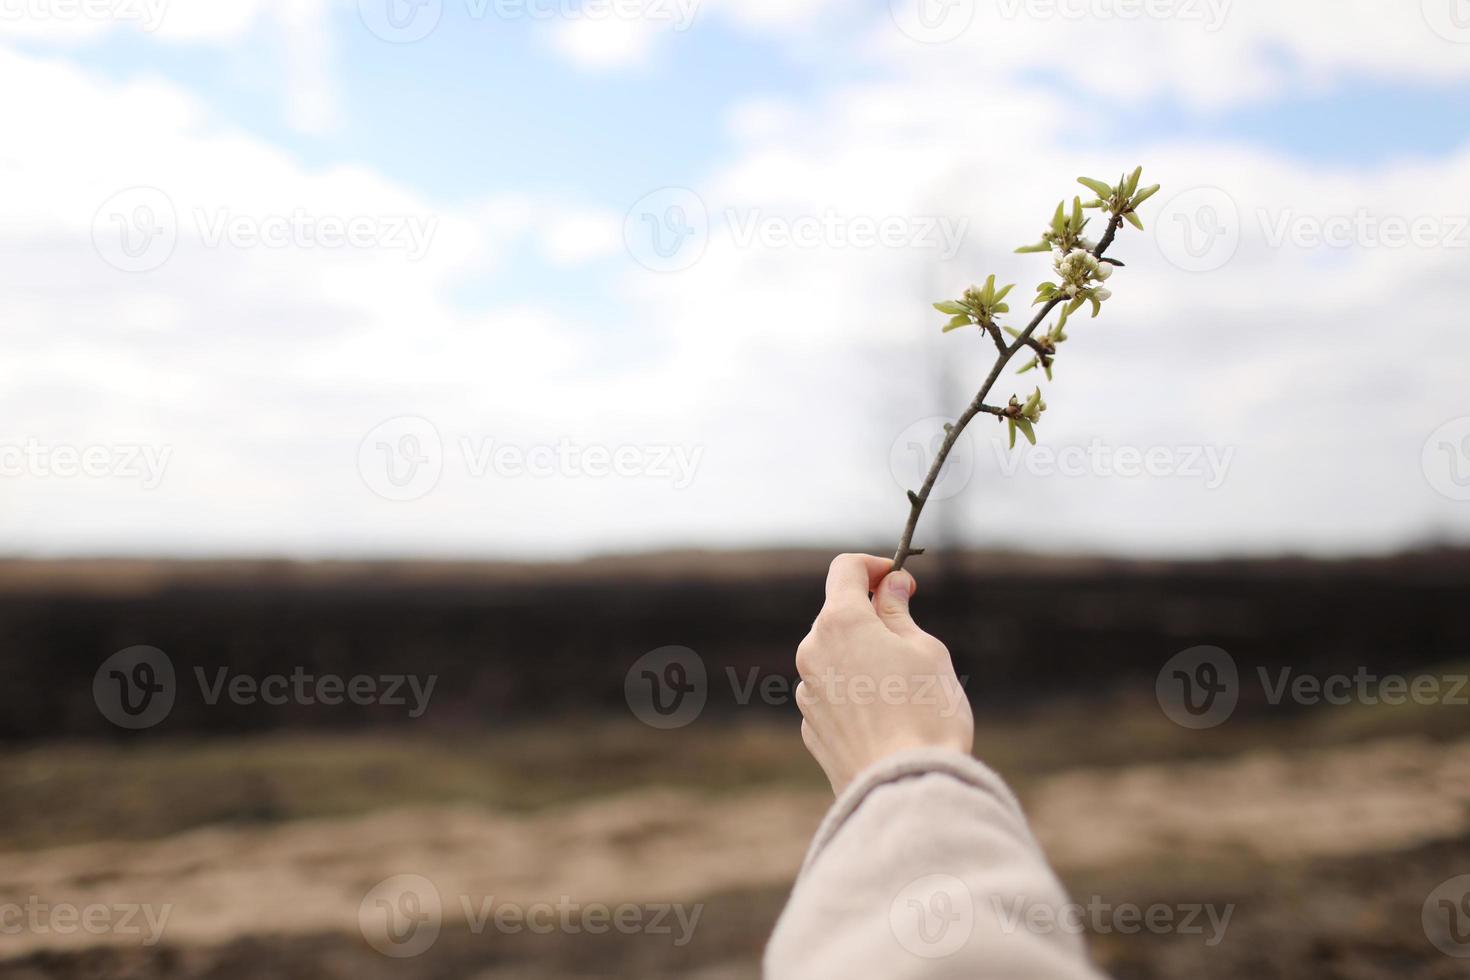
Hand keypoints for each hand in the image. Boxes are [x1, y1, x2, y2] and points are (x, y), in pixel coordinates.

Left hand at [795, 554, 973, 795]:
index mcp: (840, 622)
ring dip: (861, 657)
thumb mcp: (925, 650)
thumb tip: (890, 585)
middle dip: (870, 615)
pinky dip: (854, 693)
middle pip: (837, 614)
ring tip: (904, 690)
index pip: (845, 568)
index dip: (875, 566)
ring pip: (833, 657)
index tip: (901, 581)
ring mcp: (807, 692)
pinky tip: (885, 719)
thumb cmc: (926, 713)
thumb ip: (899, 612)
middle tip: (911, 635)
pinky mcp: (810, 728)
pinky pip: (831, 695)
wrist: (905, 788)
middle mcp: (812, 652)